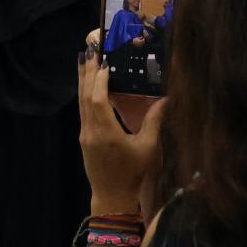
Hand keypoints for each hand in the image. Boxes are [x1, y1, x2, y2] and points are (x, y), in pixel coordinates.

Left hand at [78, 47, 164, 211]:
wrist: (112, 197)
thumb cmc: (132, 174)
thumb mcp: (148, 148)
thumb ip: (155, 122)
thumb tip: (166, 99)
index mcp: (106, 133)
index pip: (98, 100)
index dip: (99, 80)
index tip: (104, 62)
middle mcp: (91, 131)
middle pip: (85, 96)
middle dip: (87, 72)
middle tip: (89, 49)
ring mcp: (85, 134)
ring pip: (81, 102)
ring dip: (83, 80)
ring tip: (84, 59)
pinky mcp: (84, 138)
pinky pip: (82, 110)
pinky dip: (84, 94)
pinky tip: (87, 84)